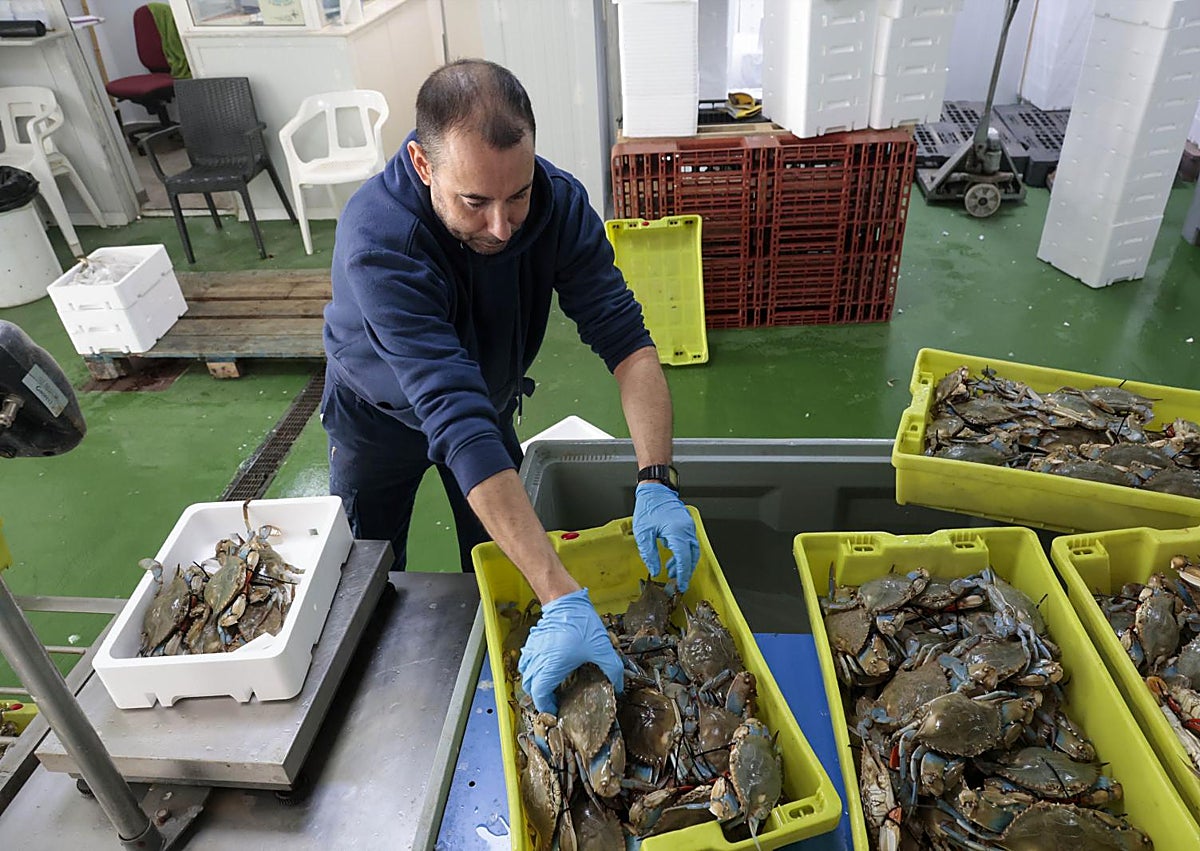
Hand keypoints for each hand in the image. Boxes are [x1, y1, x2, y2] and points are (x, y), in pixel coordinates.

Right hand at [517, 588, 622, 713]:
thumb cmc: (581, 625)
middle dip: (542, 697)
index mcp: (550, 669)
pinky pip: (526, 662)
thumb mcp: (602, 649)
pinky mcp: (531, 642)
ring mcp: (532, 652)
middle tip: (557, 699)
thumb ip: (613, 670)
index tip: (558, 711)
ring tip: (552, 684)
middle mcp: (537, 663)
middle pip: (531, 689)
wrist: (565, 601)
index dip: (548, 708)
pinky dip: (532, 669)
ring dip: (536, 683)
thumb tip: (619, 687)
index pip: (540, 698)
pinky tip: (547, 666)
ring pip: (526, 676)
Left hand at [633, 482, 698, 592]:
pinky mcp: (687, 525)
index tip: (679, 585)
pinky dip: (684, 553)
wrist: (655, 489)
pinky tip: (673, 557)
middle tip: (677, 582)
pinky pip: (690, 543)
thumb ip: (649, 554)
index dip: (682, 575)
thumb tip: (654, 569)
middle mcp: (687, 529)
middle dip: (685, 572)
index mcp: (677, 531)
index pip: (684, 559)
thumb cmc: (649, 506)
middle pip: (692, 557)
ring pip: (693, 551)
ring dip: (685, 563)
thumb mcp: (643, 533)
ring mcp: (689, 526)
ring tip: (672, 571)